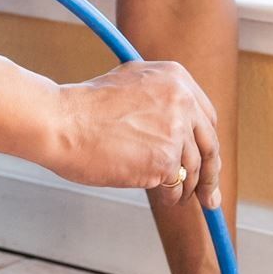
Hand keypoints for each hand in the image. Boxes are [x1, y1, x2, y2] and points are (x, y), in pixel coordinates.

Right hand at [44, 61, 221, 210]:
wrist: (62, 122)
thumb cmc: (84, 109)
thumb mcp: (130, 83)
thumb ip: (159, 99)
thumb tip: (179, 129)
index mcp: (175, 77)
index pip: (207, 117)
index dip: (206, 144)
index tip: (208, 160)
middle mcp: (182, 99)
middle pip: (209, 146)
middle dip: (210, 175)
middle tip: (210, 195)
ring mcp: (176, 130)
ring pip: (193, 170)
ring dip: (185, 188)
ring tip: (174, 196)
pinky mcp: (165, 160)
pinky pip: (175, 186)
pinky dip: (169, 196)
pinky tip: (159, 195)